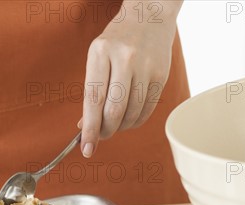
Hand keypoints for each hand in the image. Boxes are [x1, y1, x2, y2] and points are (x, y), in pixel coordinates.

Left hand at [80, 1, 181, 157]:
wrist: (148, 16)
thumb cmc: (116, 41)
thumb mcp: (97, 57)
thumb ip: (91, 91)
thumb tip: (83, 126)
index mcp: (101, 52)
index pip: (93, 98)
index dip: (89, 128)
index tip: (86, 149)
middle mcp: (124, 58)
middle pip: (114, 110)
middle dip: (106, 131)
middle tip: (101, 135)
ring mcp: (145, 66)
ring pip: (132, 113)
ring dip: (121, 127)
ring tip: (116, 124)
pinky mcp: (161, 75)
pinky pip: (147, 110)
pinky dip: (136, 121)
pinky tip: (130, 117)